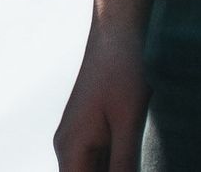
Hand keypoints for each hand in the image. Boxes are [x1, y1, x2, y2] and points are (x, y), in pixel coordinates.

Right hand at [52, 19, 144, 171]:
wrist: (114, 40)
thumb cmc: (121, 77)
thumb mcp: (128, 124)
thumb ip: (125, 163)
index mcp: (72, 147)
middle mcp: (67, 147)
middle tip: (132, 165)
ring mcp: (76, 140)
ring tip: (133, 162)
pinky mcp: (88, 134)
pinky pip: (97, 164)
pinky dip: (113, 169)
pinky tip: (132, 163)